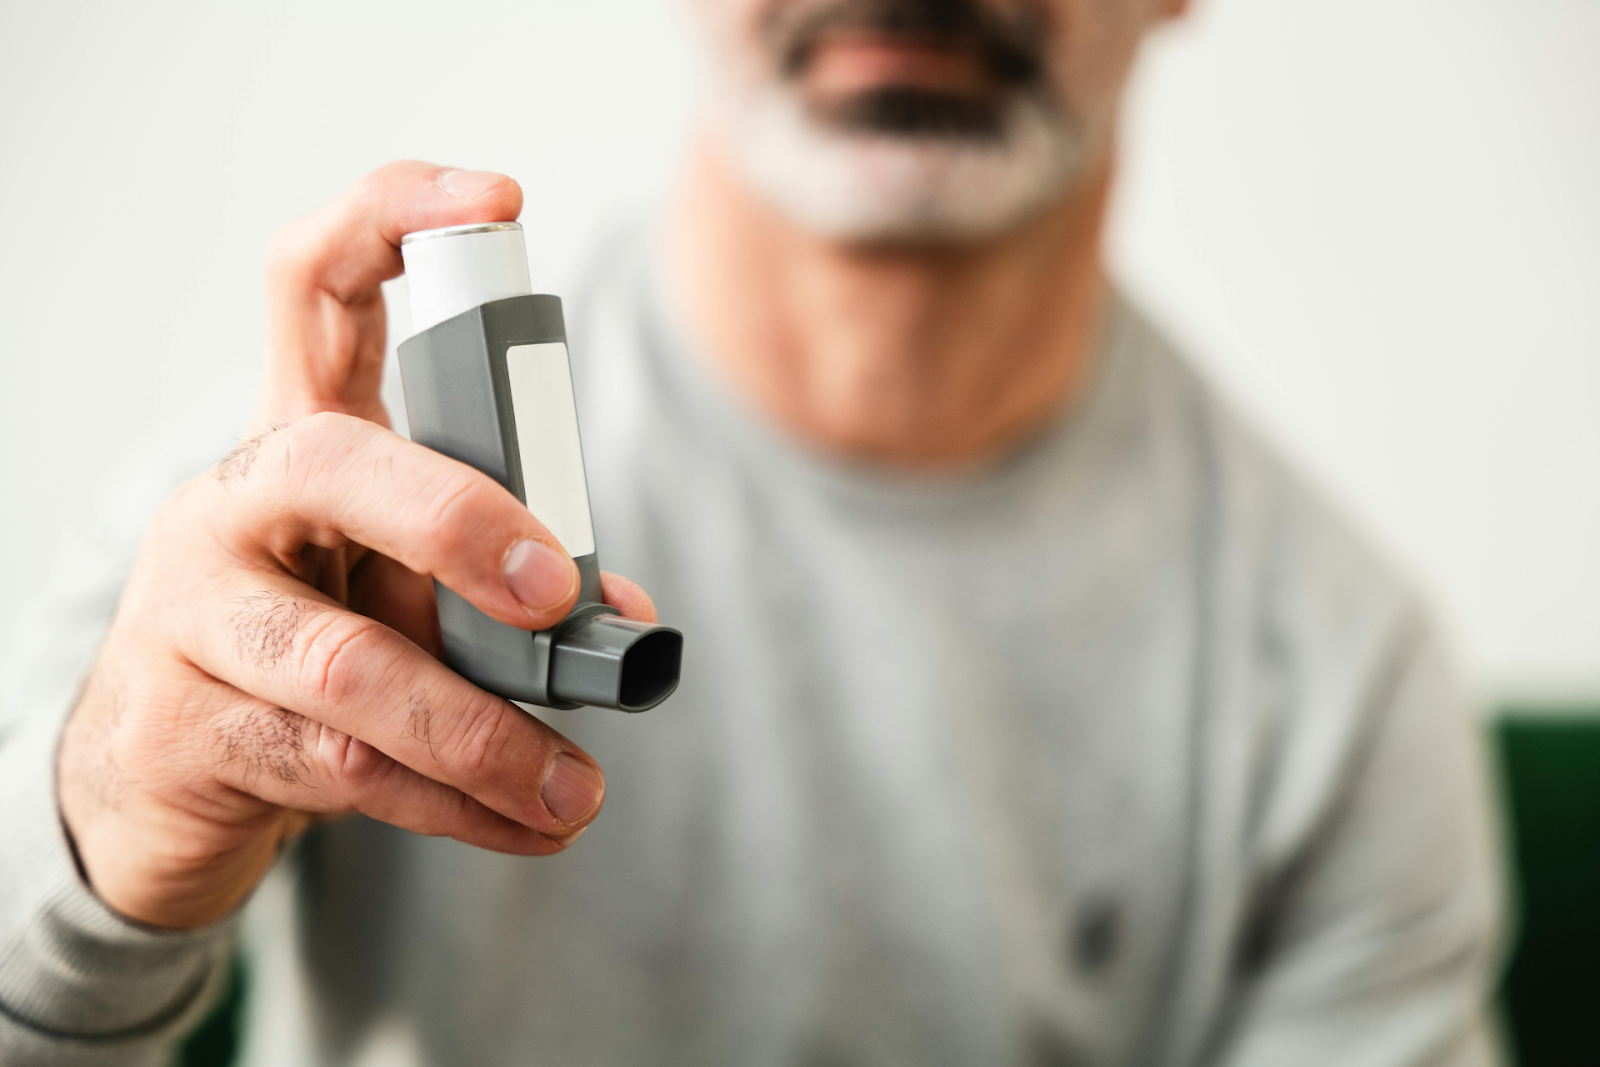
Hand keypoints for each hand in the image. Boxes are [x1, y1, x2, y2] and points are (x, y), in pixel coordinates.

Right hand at [57, 161, 653, 928]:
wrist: (160, 782)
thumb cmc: (307, 650)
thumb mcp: (398, 590)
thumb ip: (498, 584)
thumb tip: (623, 618)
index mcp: (299, 441)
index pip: (313, 284)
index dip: (392, 218)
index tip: (498, 205)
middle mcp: (235, 507)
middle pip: (333, 464)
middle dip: (457, 522)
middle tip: (558, 595)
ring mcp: (193, 617)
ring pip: (347, 664)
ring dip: (483, 734)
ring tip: (576, 792)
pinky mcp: (190, 730)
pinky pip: (342, 770)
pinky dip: (454, 804)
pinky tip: (522, 826)